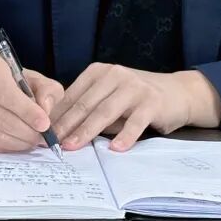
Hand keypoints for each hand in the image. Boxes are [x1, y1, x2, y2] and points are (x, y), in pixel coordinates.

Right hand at [0, 53, 63, 152]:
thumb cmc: (9, 81)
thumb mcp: (32, 77)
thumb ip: (47, 90)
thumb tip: (45, 111)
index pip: (5, 92)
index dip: (26, 111)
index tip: (44, 124)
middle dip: (25, 131)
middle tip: (41, 138)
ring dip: (17, 142)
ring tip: (32, 141)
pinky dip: (4, 148)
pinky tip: (16, 142)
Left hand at [51, 64, 220, 151]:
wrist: (176, 93)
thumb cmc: (136, 99)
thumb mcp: (109, 97)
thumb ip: (89, 109)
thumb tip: (60, 130)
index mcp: (99, 72)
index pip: (73, 96)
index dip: (57, 116)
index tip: (44, 133)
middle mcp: (115, 75)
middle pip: (86, 103)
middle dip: (67, 125)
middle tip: (53, 143)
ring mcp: (134, 87)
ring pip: (105, 110)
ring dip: (87, 130)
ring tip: (74, 146)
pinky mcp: (152, 101)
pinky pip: (135, 121)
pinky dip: (125, 135)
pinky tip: (115, 148)